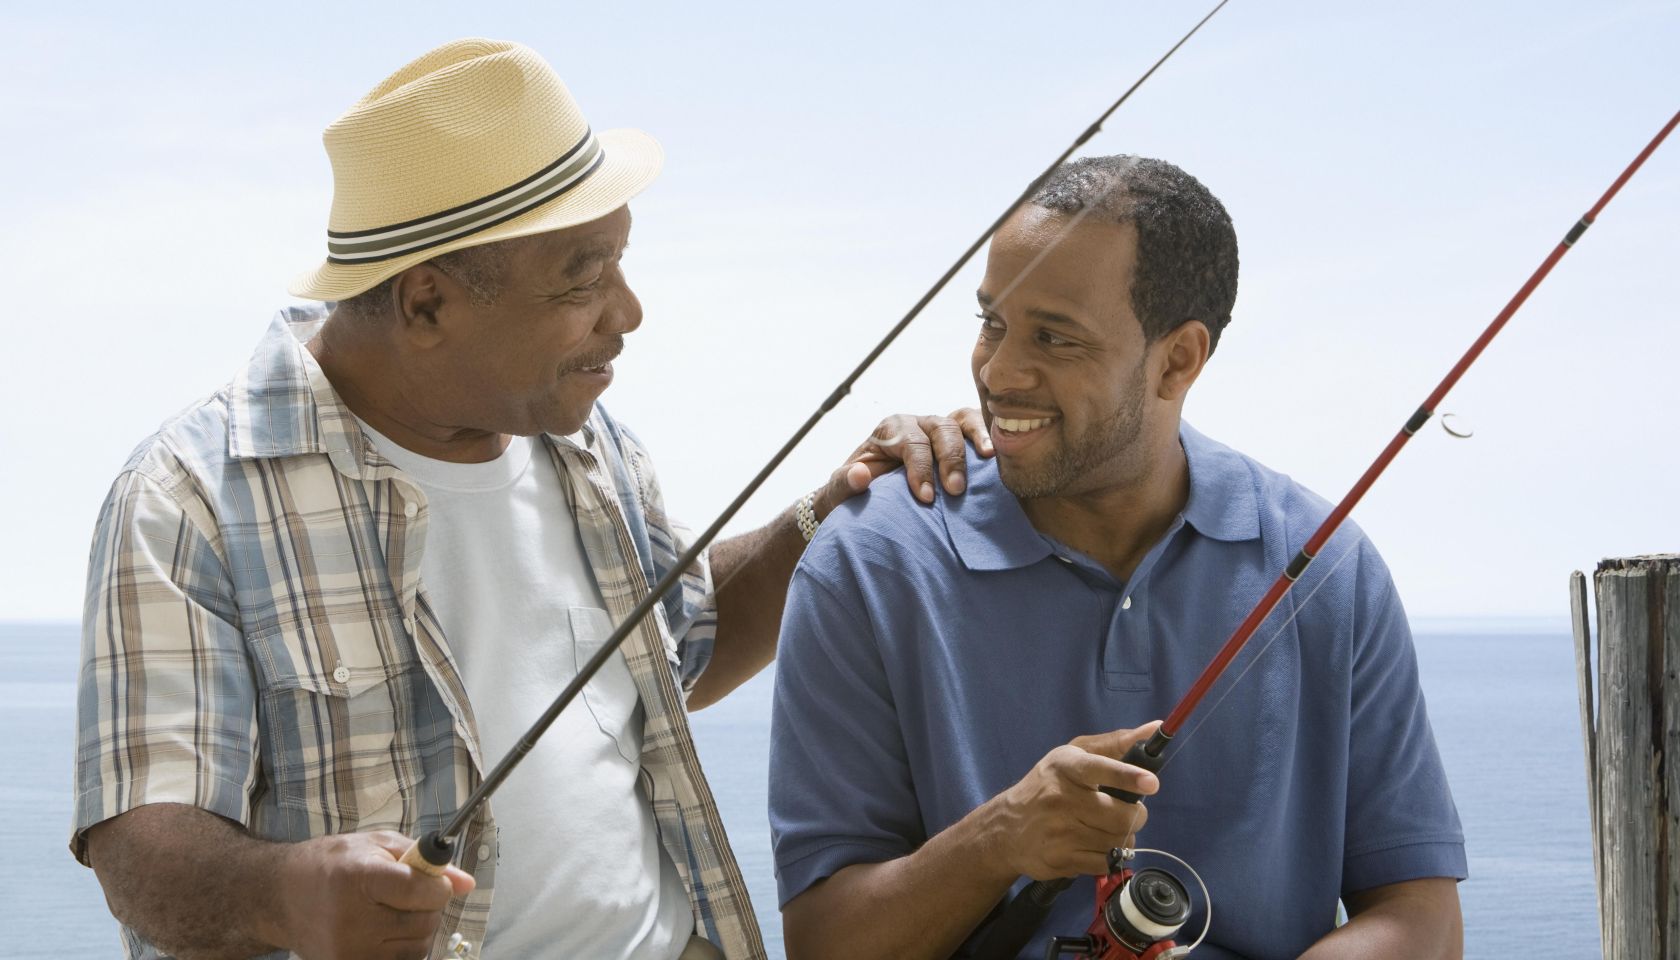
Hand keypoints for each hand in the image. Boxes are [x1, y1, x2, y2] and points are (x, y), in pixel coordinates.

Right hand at [273, 830, 475, 959]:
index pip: (421, 891)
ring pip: (417, 948)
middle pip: (423, 922)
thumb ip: (424, 860)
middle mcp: (352, 919)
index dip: (438, 887)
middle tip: (409, 895)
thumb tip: (466, 884)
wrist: (282, 896)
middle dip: (428, 907)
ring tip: (394, 912)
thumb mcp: (377, 844)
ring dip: (418, 930)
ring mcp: (348, 951)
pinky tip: (385, 932)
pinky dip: (402, 949)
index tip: (436, 883)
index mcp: (360, 878)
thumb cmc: (333, 863)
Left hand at [817, 408, 992, 516]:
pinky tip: (998, 454)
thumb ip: (843, 484)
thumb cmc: (854, 495)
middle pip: (938, 428)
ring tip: (988, 459)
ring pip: (960, 421)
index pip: (909, 441)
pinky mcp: (958, 438)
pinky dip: (987, 435)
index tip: (926, 497)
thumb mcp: (839, 494)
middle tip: (955, 491)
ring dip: (975, 438)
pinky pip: (975, 427)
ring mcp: (939, 429)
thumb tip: (860, 475)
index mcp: (888, 431)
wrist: (867, 499)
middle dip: (949, 457)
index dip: (920, 467)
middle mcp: (916, 424)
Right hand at [982, 723, 1161, 880]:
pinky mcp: (1061, 859)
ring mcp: (1060, 832)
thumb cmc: (1049, 785)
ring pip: (1117, 841)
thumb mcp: (1075, 756)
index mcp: (1066, 766)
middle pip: (1121, 815)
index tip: (1151, 782)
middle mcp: (1061, 798)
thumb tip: (1155, 729)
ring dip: (1122, 837)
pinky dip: (1108, 856)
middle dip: (1135, 816)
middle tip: (1127, 811)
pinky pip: (1105, 862)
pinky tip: (1095, 845)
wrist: (1006, 827)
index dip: (1127, 776)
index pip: (1099, 769)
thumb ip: (1116, 744)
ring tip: (1106, 828)